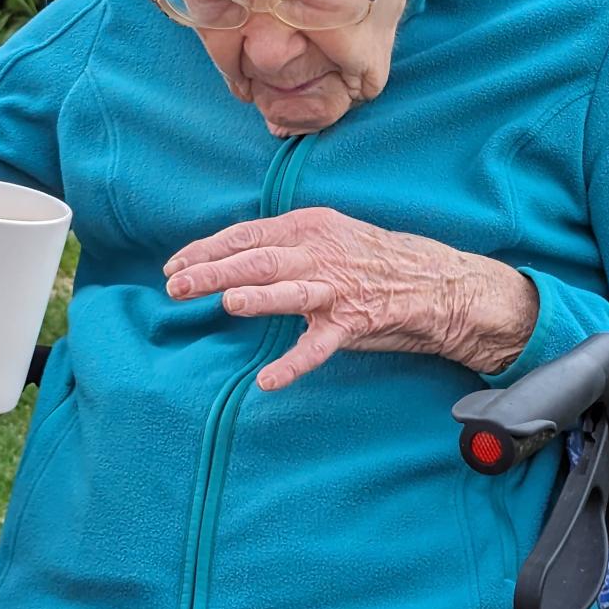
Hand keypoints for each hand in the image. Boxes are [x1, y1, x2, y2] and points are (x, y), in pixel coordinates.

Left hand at [165, 206, 537, 389]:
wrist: (433, 283)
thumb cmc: (372, 260)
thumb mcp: (327, 236)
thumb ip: (285, 244)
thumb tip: (232, 257)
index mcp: (309, 226)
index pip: (247, 234)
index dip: (208, 249)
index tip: (175, 264)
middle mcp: (320, 253)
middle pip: (259, 260)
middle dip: (213, 271)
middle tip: (175, 286)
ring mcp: (337, 288)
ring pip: (291, 291)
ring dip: (258, 298)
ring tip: (228, 304)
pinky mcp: (352, 323)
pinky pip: (319, 347)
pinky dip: (294, 365)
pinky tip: (268, 381)